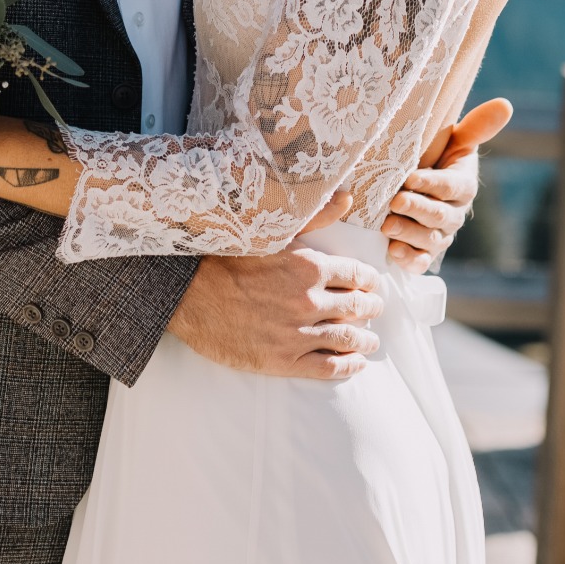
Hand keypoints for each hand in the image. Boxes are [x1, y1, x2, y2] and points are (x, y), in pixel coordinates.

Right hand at [170, 190, 384, 381]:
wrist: (188, 294)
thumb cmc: (226, 257)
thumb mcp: (271, 231)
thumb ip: (315, 216)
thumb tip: (346, 196)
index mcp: (310, 266)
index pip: (357, 276)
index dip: (370, 281)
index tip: (373, 285)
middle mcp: (309, 301)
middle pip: (357, 308)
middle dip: (371, 309)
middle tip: (376, 310)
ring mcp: (297, 333)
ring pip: (347, 339)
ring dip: (365, 341)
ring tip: (370, 342)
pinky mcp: (282, 360)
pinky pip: (327, 366)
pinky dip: (348, 366)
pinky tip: (355, 364)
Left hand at [382, 98, 511, 271]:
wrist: (419, 182)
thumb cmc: (438, 156)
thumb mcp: (456, 140)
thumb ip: (477, 126)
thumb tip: (505, 104)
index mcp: (464, 185)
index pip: (451, 187)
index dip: (432, 184)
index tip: (410, 177)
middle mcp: (455, 213)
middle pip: (440, 216)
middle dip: (417, 209)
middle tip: (395, 201)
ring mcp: (440, 235)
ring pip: (429, 240)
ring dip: (409, 234)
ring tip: (387, 226)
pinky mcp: (425, 252)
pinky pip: (420, 261)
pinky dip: (408, 260)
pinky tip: (393, 253)